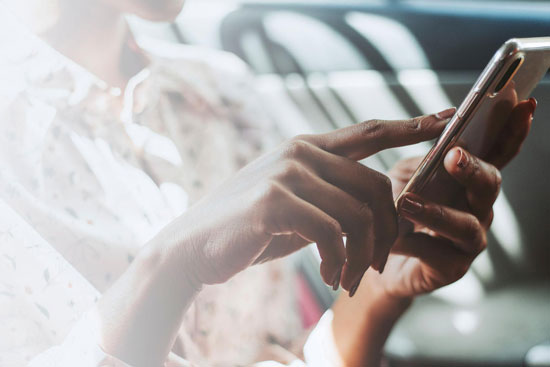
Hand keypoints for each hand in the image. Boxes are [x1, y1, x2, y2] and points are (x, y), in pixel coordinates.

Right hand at [157, 111, 453, 292]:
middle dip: (388, 231)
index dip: (410, 126)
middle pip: (376, 185)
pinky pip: (331, 233)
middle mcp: (299, 153)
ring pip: (358, 213)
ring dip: (362, 255)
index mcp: (306, 149)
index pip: (368, 132)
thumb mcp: (296, 206)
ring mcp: (285, 173)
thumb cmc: (249, 229)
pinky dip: (339, 261)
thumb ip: (330, 195)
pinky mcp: (272, 201)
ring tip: (348, 278)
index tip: (446, 120)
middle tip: (376, 265)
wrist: (195, 247)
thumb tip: (377, 207)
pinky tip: (330, 276)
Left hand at [371, 98, 535, 298]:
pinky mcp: (452, 267)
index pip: (498, 152)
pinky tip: (393, 238)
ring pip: (465, 224)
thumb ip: (425, 157)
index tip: (524, 105)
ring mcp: (470, 239)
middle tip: (453, 156)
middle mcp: (478, 207)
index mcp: (470, 180)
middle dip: (474, 169)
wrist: (376, 255)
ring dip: (438, 212)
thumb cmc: (396, 209)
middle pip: (489, 184)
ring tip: (407, 203)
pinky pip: (437, 253)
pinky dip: (412, 243)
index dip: (513, 131)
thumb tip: (442, 128)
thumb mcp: (406, 175)